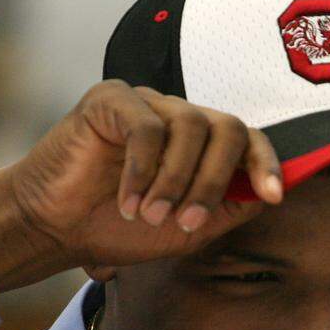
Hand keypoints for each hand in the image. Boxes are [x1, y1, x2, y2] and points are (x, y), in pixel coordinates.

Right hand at [0, 80, 282, 292]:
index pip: (247, 139)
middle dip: (215, 180)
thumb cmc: (118, 229)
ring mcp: (146, 104)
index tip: (274, 196)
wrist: (55, 229)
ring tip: (150, 216)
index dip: (267, 163)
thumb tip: (271, 193)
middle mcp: (177, 116)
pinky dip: (143, 171)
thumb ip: (230, 208)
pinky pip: (147, 128)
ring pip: (192, 127)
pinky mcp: (111, 98)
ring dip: (176, 181)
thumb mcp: (187, 230)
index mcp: (200, 145)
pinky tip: (128, 202)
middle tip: (189, 221)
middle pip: (228, 128)